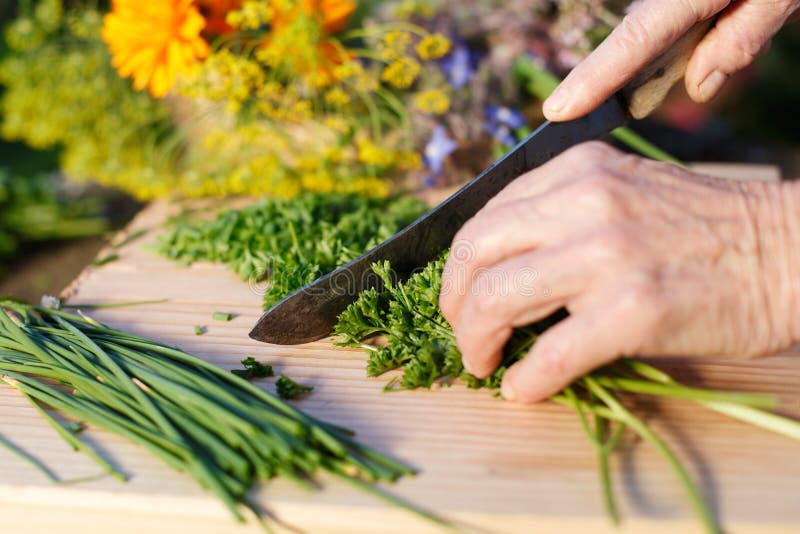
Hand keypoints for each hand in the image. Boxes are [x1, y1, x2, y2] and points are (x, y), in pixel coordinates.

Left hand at [439, 142, 799, 402]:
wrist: (789, 252)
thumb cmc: (706, 229)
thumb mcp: (625, 192)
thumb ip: (561, 215)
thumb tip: (498, 269)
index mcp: (577, 171)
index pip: (484, 216)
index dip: (458, 267)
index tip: (461, 296)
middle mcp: (585, 202)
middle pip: (474, 252)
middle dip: (453, 303)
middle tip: (463, 335)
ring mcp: (608, 253)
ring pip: (495, 299)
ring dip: (475, 342)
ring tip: (485, 363)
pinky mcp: (634, 309)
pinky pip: (550, 354)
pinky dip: (525, 380)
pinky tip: (524, 389)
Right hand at [543, 0, 799, 120]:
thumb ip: (744, 36)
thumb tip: (700, 84)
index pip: (634, 40)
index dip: (593, 79)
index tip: (559, 111)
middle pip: (637, 35)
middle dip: (624, 72)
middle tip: (606, 100)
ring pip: (656, 28)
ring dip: (668, 53)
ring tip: (701, 45)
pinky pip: (673, 17)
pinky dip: (689, 36)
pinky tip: (721, 32)